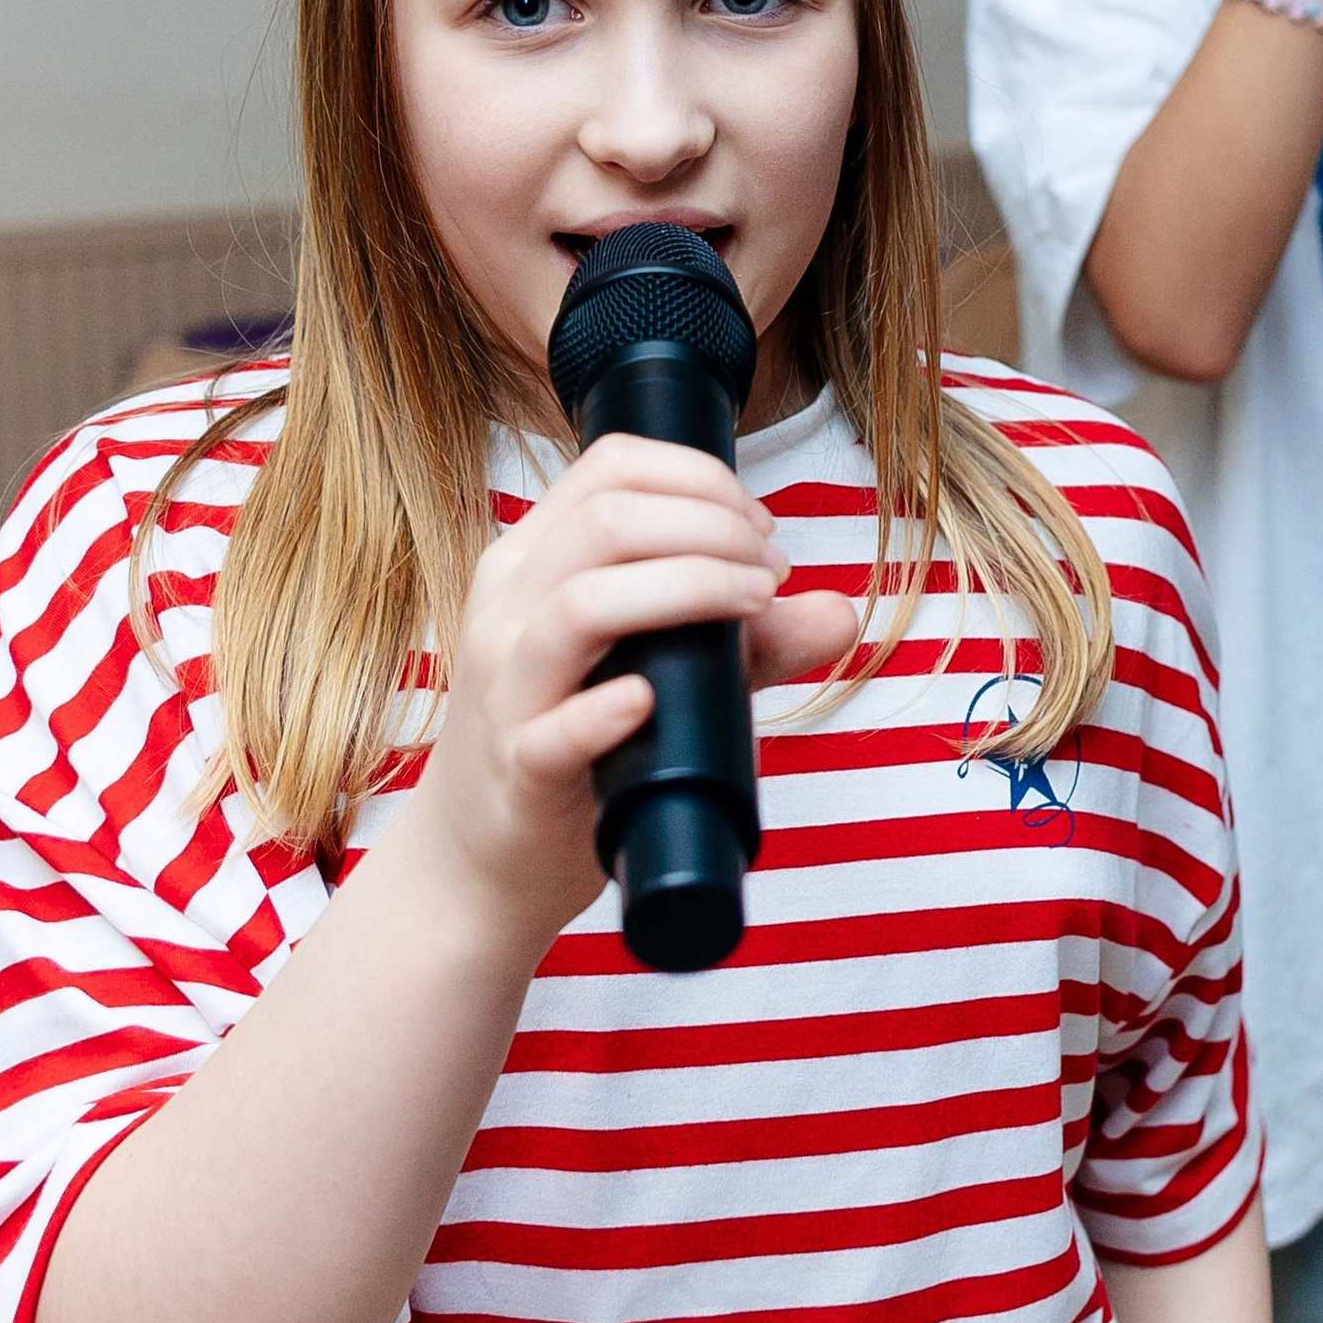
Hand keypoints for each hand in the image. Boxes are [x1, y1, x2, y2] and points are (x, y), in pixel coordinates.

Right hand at [409, 435, 858, 946]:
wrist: (484, 855)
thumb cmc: (571, 739)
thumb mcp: (653, 668)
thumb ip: (745, 640)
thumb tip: (838, 611)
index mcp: (532, 559)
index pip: (612, 466)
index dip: (702, 480)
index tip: (759, 527)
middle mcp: (509, 605)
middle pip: (608, 521)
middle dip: (713, 528)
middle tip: (770, 571)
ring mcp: (506, 686)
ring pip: (580, 604)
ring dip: (687, 589)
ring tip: (754, 607)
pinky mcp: (517, 766)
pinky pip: (553, 730)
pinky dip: (607, 710)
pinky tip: (652, 699)